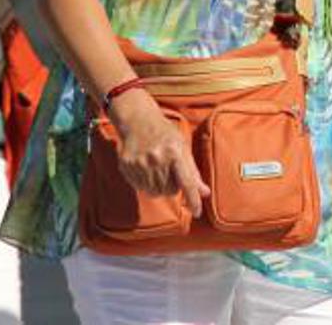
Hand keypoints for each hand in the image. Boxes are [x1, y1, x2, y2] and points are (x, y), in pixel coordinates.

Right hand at [108, 88, 207, 215]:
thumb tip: (205, 193)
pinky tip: (146, 170)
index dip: (193, 199)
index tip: (197, 212)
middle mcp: (157, 158)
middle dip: (173, 188)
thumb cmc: (165, 134)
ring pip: (154, 192)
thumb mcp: (182, 147)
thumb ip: (193, 172)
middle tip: (171, 174)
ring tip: (159, 171)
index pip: (186, 182)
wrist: (138, 120)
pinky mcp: (126, 166)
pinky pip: (140, 188)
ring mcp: (140, 163)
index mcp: (174, 152)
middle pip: (170, 191)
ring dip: (159, 188)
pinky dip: (146, 185)